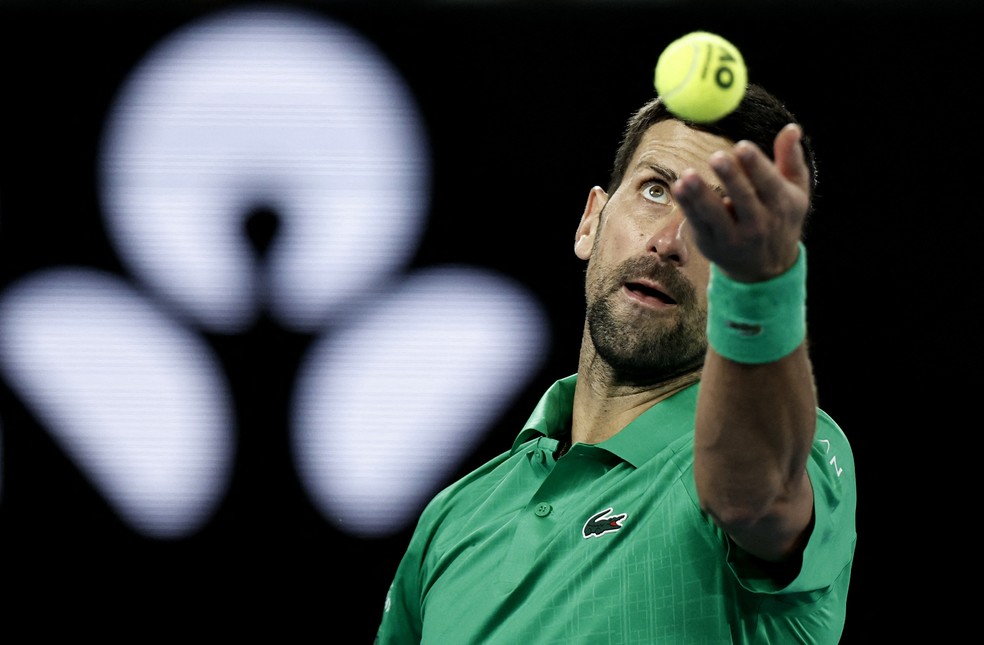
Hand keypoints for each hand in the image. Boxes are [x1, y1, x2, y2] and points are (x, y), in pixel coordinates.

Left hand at [672, 123, 810, 282]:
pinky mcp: (711, 244)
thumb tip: (792, 127)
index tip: (742, 146)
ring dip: (700, 195)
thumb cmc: (780, 217)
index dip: (755, 165)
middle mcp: (759, 224)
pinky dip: (687, 206)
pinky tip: (678, 188)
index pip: (769, 184)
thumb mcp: (794, 191)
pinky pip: (698, 223)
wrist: (765, 268)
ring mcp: (733, 237)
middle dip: (730, 178)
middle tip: (716, 157)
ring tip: (688, 175)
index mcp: (781, 205)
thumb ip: (790, 158)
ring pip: (715, 215)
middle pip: (743, 199)